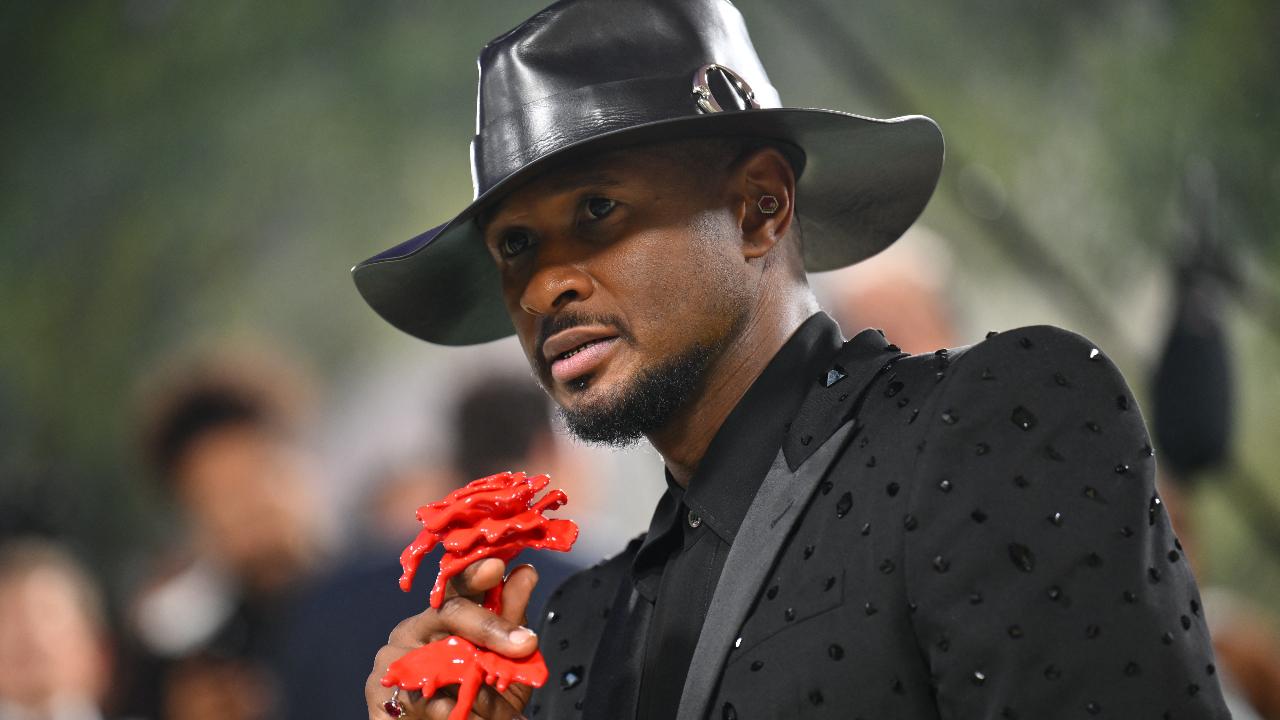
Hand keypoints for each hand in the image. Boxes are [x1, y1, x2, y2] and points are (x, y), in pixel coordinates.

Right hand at [366, 559, 539, 719]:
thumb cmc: (472, 696)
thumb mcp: (500, 659)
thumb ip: (510, 618)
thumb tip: (526, 572)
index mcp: (440, 615)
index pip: (457, 585)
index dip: (475, 574)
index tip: (496, 567)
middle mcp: (412, 630)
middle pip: (450, 614)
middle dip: (490, 627)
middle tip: (525, 643)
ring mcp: (392, 660)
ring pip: (439, 661)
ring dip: (477, 685)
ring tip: (504, 707)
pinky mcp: (380, 695)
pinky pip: (423, 700)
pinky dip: (454, 712)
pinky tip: (468, 717)